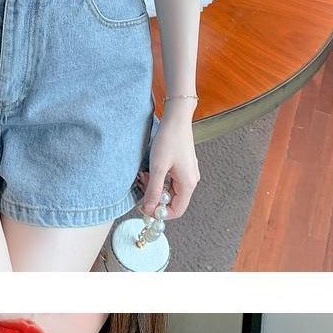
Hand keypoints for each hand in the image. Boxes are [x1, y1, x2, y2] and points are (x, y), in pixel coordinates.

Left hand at [142, 99, 198, 223]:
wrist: (176, 119)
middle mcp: (190, 181)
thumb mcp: (158, 167)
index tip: (145, 208)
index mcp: (188, 184)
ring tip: (144, 175)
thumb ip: (153, 190)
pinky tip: (149, 171)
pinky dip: (158, 180)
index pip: (176, 211)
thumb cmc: (169, 140)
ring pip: (169, 191)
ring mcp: (187, 174)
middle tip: (142, 185)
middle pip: (172, 201)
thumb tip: (150, 209)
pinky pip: (169, 181)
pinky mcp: (182, 167)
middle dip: (154, 197)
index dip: (160, 213)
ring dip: (154, 187)